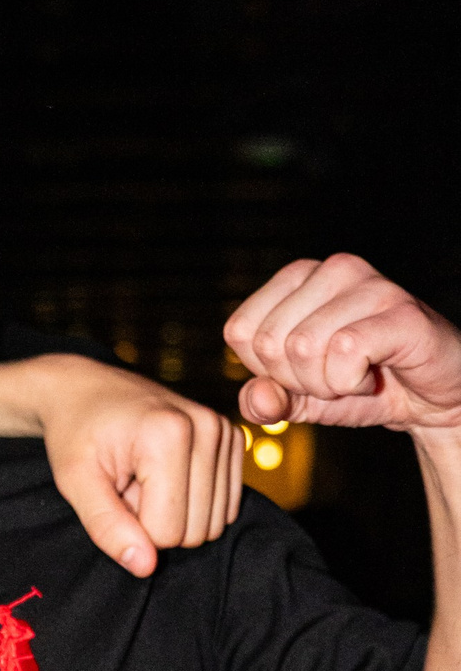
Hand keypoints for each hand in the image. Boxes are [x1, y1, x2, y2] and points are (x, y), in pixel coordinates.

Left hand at [0, 356, 239, 574]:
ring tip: (143, 476)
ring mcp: (225, 432)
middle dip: (154, 520)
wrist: (86, 391)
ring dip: (173, 512)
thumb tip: (145, 567)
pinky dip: (191, 501)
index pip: (166, 532)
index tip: (114, 489)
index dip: (132, 526)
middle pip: (195, 531)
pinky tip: (164, 473)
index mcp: (169, 434)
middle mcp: (208, 428)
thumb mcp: (76, 483)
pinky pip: (224, 508)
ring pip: (213, 524)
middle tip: (128, 483)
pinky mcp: (233, 440)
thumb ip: (107, 527)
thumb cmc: (75, 436)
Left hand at [230, 256, 460, 433]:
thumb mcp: (301, 398)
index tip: (305, 372)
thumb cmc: (363, 385)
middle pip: (269, 342)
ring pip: (302, 347)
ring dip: (326, 384)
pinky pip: (344, 352)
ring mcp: (369, 284)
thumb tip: (256, 400)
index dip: (266, 371)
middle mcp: (332, 270)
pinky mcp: (401, 311)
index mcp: (298, 278)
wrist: (431, 398)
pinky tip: (372, 376)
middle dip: (297, 381)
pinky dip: (351, 382)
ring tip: (355, 376)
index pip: (239, 331)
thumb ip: (266, 400)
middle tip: (335, 377)